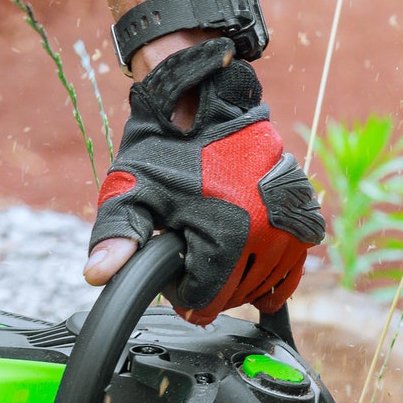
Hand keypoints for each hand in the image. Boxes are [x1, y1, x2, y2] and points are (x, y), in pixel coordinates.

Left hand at [84, 38, 324, 324]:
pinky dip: (273, 273)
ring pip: (264, 286)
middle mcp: (268, 233)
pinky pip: (293, 267)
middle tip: (188, 254)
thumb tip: (98, 275)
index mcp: (228, 235)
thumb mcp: (132, 190)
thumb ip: (115, 236)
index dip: (179, 291)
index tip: (171, 267)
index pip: (204, 300)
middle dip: (208, 285)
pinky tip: (252, 266)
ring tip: (213, 251)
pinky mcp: (304, 214)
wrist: (206, 102)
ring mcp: (291, 224)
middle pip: (235, 297)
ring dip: (238, 280)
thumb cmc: (166, 148)